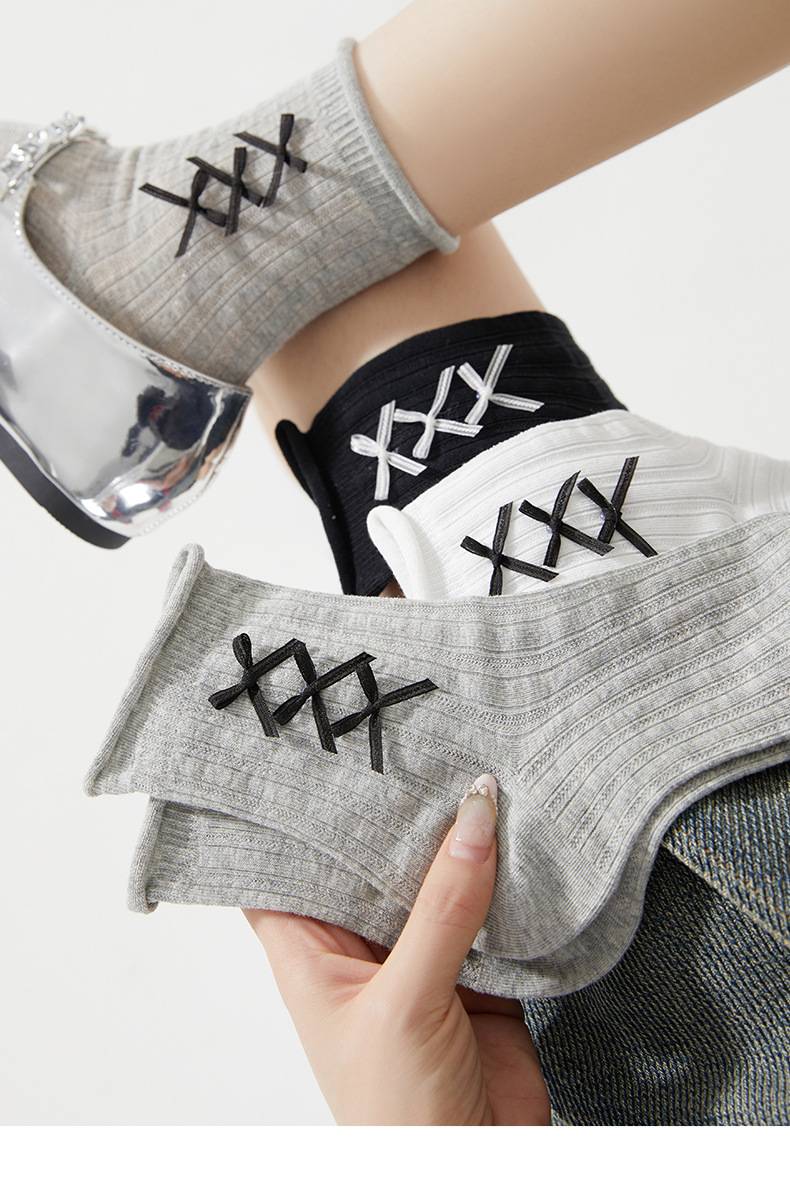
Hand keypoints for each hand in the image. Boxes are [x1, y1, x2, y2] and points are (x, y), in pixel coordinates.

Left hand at [244, 774, 550, 1124]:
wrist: (476, 1177)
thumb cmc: (396, 1116)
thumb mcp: (406, 1000)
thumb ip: (442, 906)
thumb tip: (472, 818)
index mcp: (310, 954)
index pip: (286, 867)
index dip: (295, 814)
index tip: (314, 750)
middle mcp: (359, 949)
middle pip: (369, 863)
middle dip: (393, 814)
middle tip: (413, 739)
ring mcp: (419, 958)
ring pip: (432, 882)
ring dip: (453, 842)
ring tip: (469, 768)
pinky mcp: (476, 973)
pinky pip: (486, 909)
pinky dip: (502, 878)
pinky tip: (516, 831)